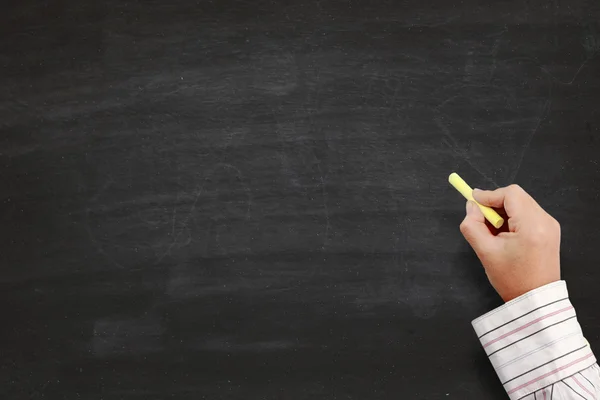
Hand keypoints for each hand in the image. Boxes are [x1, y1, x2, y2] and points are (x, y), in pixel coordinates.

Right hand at [459, 185, 560, 301]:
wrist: (535, 299)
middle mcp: (546, 221)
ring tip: (493, 230)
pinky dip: (513, 218)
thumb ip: (472, 225)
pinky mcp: (550, 231)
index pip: (511, 194)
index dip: (489, 195)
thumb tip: (471, 206)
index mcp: (532, 225)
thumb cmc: (511, 278)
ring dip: (504, 211)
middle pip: (517, 197)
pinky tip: (505, 234)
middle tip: (481, 218)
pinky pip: (528, 214)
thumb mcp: (485, 251)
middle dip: (496, 204)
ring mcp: (550, 225)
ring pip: (522, 204)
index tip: (473, 202)